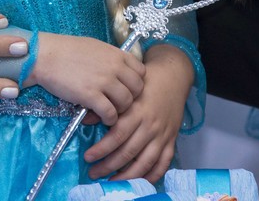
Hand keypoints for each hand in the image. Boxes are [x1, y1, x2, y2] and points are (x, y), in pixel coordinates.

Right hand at [28, 33, 144, 125]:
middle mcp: (114, 67)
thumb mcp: (95, 47)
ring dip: (119, 111)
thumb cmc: (66, 50)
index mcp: (116, 54)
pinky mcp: (91, 96)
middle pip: (137, 90)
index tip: (125, 88)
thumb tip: (120, 70)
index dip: (135, 83)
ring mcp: (104, 82)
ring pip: (126, 103)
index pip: (141, 72)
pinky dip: (108, 119)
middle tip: (118, 102)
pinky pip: (110, 113)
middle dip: (131, 99)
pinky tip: (100, 117)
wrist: (44, 56)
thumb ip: (110, 58)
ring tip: (109, 111)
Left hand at [85, 43, 194, 181]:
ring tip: (112, 182)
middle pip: (128, 152)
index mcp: (136, 111)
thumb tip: (85, 120)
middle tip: (93, 173)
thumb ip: (107, 105)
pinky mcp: (172, 140)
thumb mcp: (124, 89)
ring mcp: (162, 135)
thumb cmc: (145, 82)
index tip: (88, 157)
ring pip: (144, 162)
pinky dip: (152, 175)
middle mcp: (150, 126)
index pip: (117, 135)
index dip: (101, 149)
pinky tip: (139, 181)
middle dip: (108, 166)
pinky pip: (163, 163)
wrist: (172, 77)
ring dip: (127, 176)